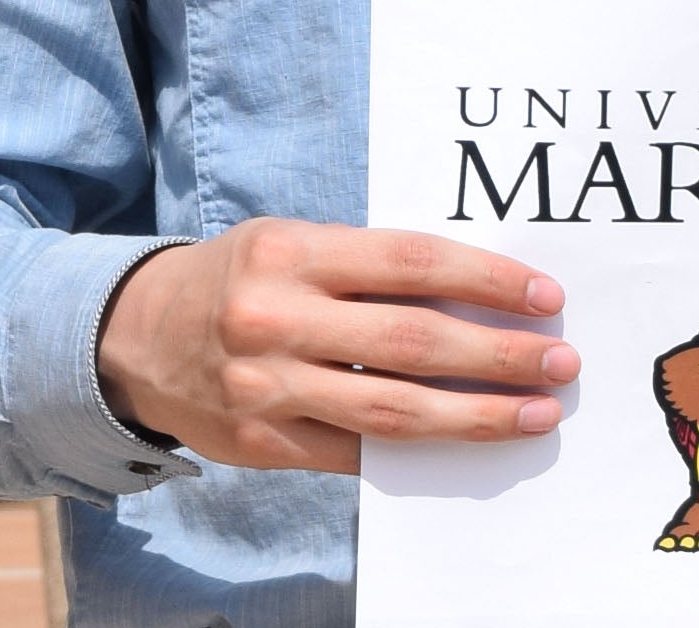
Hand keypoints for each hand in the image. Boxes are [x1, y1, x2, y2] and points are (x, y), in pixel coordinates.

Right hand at [96, 218, 578, 473]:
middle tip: (560, 361)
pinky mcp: (263, 444)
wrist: (137, 336)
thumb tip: (475, 292)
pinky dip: (417, 451)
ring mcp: (267, 388)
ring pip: (393, 410)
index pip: (411, 262)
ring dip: (475, 415)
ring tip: (535, 413)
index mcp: (292, 252)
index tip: (544, 296)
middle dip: (498, 353)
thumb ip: (368, 265)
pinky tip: (466, 445)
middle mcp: (277, 319)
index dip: (485, 279)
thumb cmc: (243, 276)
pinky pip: (357, 454)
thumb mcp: (294, 244)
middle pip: (413, 341)